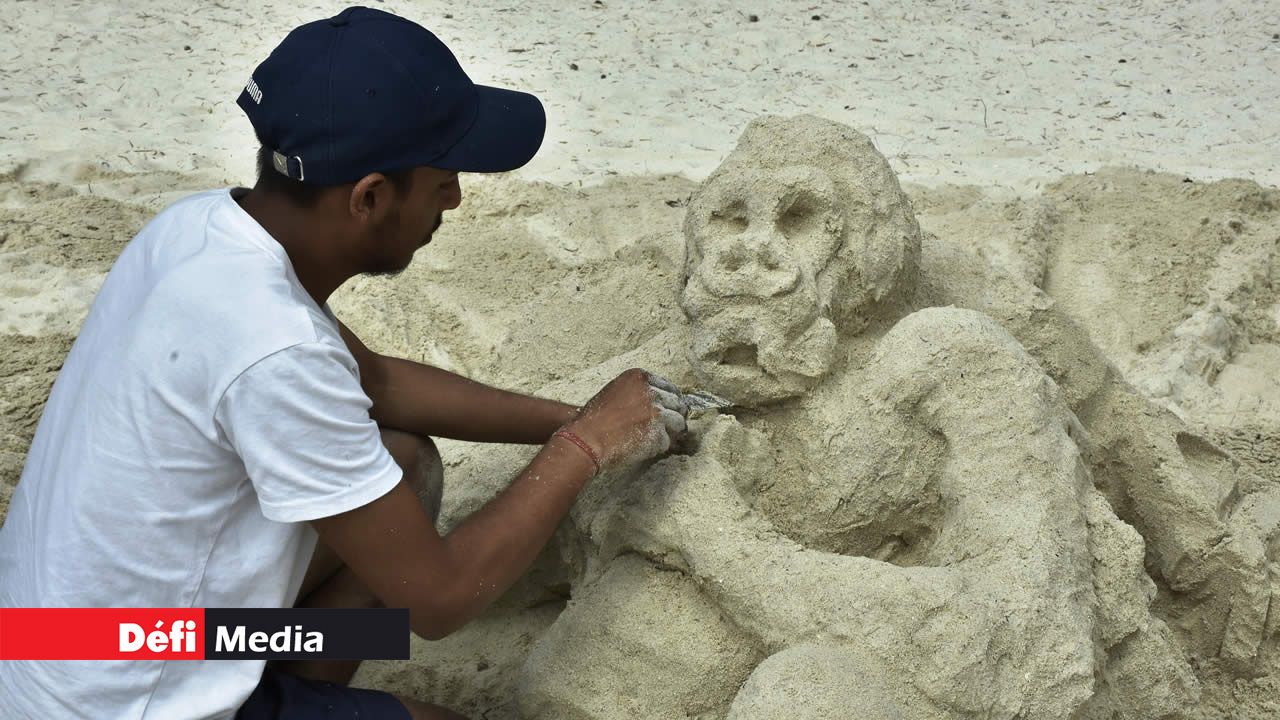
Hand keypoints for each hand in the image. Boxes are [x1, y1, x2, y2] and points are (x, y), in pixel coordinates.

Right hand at [562, 369, 687, 471]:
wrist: (586, 438)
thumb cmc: (594, 418)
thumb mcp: (616, 392)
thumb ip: (638, 393)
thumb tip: (660, 403)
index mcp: (640, 377)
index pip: (669, 388)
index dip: (669, 402)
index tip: (667, 411)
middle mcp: (650, 391)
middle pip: (678, 404)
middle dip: (673, 418)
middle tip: (664, 429)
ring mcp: (656, 412)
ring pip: (679, 424)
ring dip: (670, 434)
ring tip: (653, 439)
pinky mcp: (658, 433)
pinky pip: (668, 442)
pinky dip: (660, 448)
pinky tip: (644, 448)